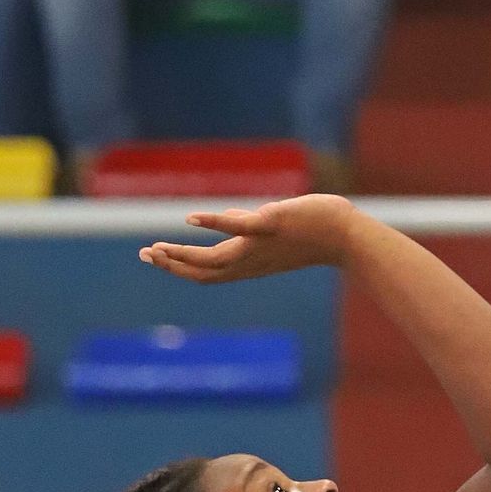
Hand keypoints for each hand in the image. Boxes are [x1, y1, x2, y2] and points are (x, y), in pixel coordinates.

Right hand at [140, 194, 355, 282]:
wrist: (346, 236)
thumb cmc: (312, 231)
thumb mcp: (272, 232)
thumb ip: (247, 226)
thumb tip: (228, 219)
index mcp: (248, 264)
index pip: (206, 272)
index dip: (177, 268)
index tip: (153, 256)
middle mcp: (250, 261)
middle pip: (202, 272)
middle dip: (171, 266)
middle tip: (144, 255)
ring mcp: (259, 245)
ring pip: (214, 259)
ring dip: (182, 256)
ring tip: (156, 248)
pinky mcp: (272, 225)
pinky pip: (239, 228)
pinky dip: (214, 224)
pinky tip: (192, 219)